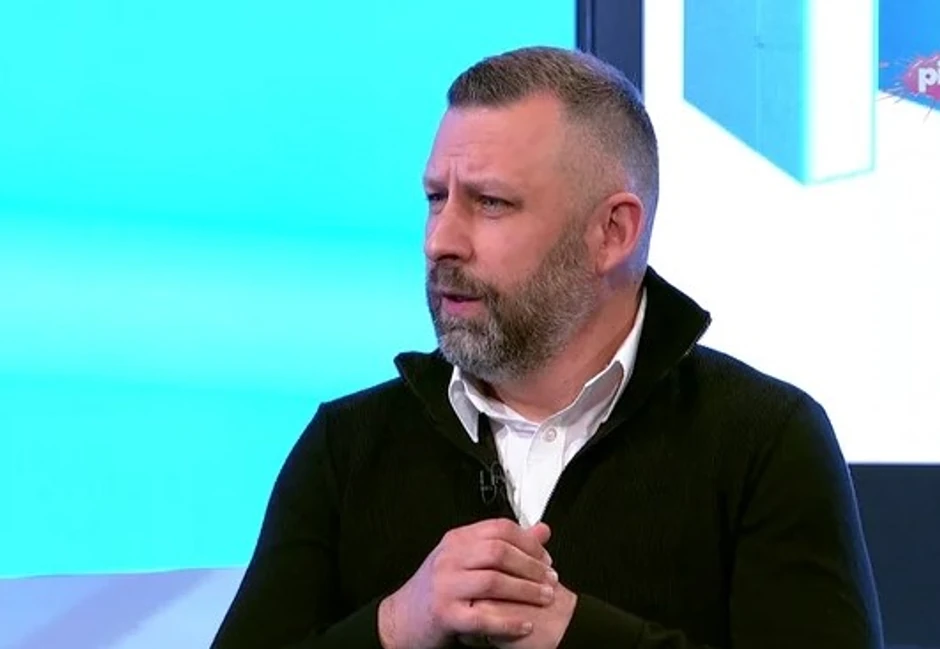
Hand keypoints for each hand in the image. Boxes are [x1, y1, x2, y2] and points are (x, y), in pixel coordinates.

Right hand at [378, 519, 555, 648]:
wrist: (400, 619)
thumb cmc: (437, 590)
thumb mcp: (467, 559)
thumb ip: (504, 545)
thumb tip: (543, 530)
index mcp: (457, 540)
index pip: (499, 528)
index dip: (528, 541)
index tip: (546, 557)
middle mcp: (449, 558)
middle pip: (499, 551)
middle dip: (531, 566)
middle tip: (550, 579)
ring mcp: (445, 585)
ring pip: (494, 581)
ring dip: (525, 590)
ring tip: (544, 598)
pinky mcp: (444, 614)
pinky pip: (483, 617)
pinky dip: (509, 621)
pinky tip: (525, 624)